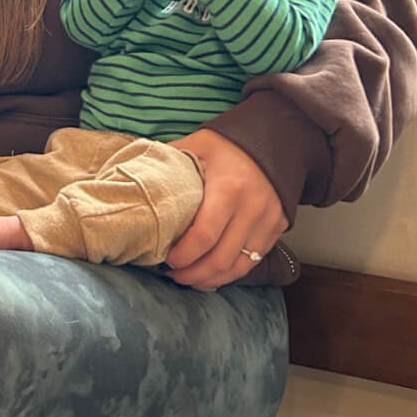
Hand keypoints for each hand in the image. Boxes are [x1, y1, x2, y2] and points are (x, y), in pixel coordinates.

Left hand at [164, 129, 287, 289]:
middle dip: (193, 274)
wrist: (275, 138)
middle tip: (173, 275)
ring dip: (212, 279)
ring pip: (239, 266)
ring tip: (190, 278)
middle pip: (221, 259)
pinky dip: (231, 272)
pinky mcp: (278, 228)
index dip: (183, 255)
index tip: (166, 259)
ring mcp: (268, 220)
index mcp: (228, 188)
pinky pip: (253, 261)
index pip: (204, 236)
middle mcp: (252, 208)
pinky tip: (213, 273)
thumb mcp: (196, 145)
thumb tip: (138, 177)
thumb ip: (169, 161)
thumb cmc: (229, 143)